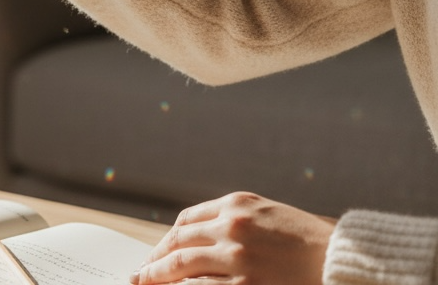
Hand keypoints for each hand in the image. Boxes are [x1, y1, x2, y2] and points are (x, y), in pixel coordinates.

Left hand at [132, 192, 335, 284]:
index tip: (159, 251)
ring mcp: (236, 258)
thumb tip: (196, 238)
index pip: (187, 221)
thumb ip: (233, 220)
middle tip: (140, 272)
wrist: (342, 261)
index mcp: (236, 204)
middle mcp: (231, 227)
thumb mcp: (268, 214)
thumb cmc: (307, 240)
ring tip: (142, 283)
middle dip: (154, 258)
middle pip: (178, 242)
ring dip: (156, 276)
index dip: (168, 238)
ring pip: (181, 266)